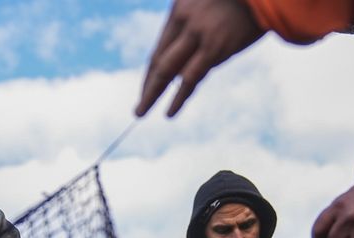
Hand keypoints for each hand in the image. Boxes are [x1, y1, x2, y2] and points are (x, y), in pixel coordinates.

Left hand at [135, 0, 262, 117]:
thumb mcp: (214, 6)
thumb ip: (202, 25)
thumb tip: (200, 54)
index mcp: (180, 8)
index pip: (161, 45)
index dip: (152, 69)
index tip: (147, 85)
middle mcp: (184, 19)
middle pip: (159, 59)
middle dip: (148, 85)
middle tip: (139, 106)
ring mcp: (197, 33)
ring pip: (167, 70)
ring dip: (152, 94)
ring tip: (140, 112)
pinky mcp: (214, 47)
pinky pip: (190, 78)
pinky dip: (179, 98)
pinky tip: (169, 112)